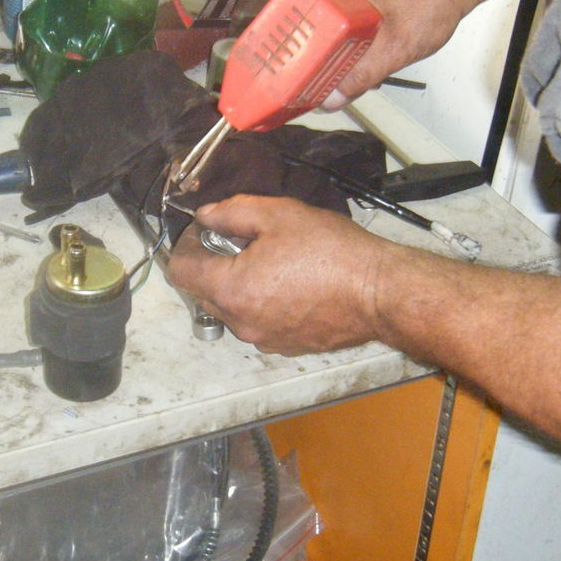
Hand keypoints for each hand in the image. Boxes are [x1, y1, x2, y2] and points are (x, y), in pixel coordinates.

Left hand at [167, 195, 394, 354]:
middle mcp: (241, 322)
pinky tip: (291, 284)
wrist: (379, 292)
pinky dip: (263, 304)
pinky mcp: (287, 347)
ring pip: (232, 310)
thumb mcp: (278, 214)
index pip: (181, 271)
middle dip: (213, 266)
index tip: (205, 231)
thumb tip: (206, 217)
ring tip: (272, 262)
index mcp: (232, 289)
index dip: (187, 245)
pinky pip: (259, 323)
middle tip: (242, 241)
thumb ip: (232, 213)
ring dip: (239, 287)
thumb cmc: (332, 252)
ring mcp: (265, 339)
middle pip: (204, 293)